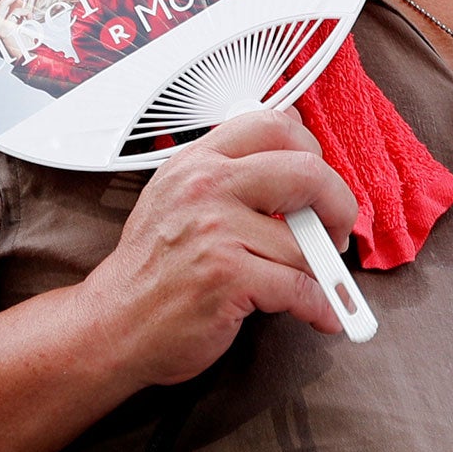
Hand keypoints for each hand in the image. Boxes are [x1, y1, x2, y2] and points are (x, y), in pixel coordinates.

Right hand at [78, 106, 360, 387]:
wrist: (113, 325)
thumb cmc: (153, 268)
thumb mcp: (178, 197)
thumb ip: (230, 166)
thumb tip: (294, 131)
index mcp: (198, 162)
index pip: (275, 125)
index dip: (313, 152)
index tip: (320, 181)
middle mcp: (205, 188)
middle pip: (307, 173)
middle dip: (339, 206)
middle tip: (337, 230)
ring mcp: (215, 231)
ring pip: (306, 243)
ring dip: (321, 272)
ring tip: (315, 283)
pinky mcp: (226, 277)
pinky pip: (301, 287)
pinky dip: (320, 305)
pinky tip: (318, 311)